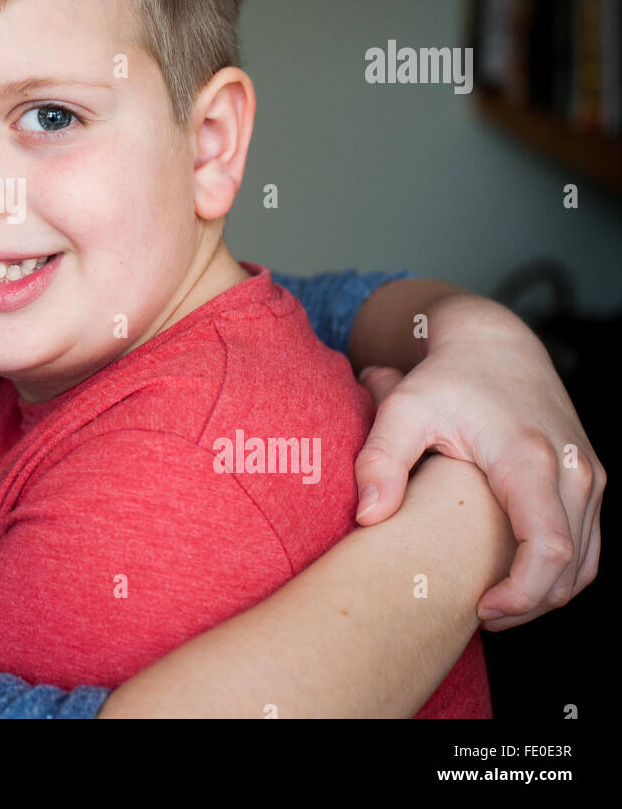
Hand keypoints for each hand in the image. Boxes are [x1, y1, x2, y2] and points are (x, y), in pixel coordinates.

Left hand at [353, 293, 603, 630]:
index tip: (481, 609)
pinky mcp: (588, 479)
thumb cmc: (443, 377)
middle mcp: (572, 469)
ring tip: (491, 605)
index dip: (522, 593)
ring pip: (584, 563)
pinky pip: (586, 544)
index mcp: (529, 457)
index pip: (549, 547)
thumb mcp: (402, 408)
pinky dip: (558, 573)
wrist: (492, 342)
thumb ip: (381, 459)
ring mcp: (587, 475)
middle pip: (571, 568)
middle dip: (528, 605)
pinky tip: (512, 580)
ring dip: (544, 595)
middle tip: (476, 615)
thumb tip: (369, 517)